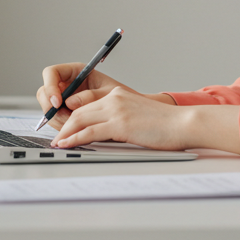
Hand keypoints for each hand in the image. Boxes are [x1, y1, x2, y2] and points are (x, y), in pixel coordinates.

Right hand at [35, 63, 136, 130]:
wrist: (129, 113)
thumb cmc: (122, 98)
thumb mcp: (109, 94)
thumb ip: (91, 96)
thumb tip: (70, 102)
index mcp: (76, 72)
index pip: (51, 73)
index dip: (50, 87)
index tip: (57, 102)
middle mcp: (67, 85)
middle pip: (44, 93)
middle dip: (51, 108)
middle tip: (65, 118)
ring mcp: (64, 100)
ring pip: (48, 109)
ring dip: (58, 120)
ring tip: (77, 126)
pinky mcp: (65, 114)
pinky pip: (55, 120)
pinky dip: (63, 127)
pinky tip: (76, 130)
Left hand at [53, 87, 239, 153]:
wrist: (183, 124)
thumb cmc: (166, 125)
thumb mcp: (138, 116)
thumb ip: (120, 120)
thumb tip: (106, 133)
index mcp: (118, 94)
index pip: (86, 104)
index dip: (72, 116)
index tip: (64, 127)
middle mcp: (114, 98)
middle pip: (79, 110)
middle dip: (64, 124)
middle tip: (56, 136)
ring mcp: (116, 110)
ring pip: (80, 119)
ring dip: (65, 132)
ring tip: (57, 143)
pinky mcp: (119, 124)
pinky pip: (89, 131)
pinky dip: (74, 138)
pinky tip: (66, 144)